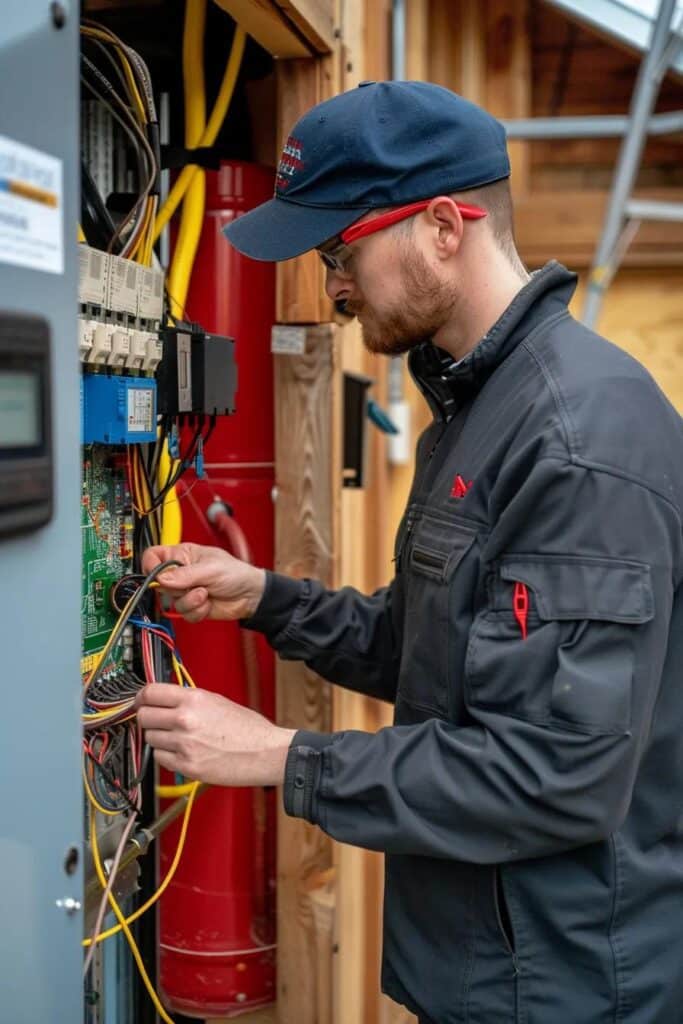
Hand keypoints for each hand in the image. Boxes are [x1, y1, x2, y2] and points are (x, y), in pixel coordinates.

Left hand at [135, 684, 295, 786]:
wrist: (265, 752)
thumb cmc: (248, 729)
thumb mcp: (217, 701)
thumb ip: (189, 699)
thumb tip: (165, 700)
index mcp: (194, 698)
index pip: (150, 693)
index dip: (141, 697)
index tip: (140, 701)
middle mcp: (186, 719)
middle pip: (144, 716)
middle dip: (148, 718)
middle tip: (157, 721)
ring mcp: (184, 744)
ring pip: (150, 738)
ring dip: (159, 738)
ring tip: (178, 738)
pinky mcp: (187, 766)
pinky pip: (161, 758)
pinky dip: (167, 755)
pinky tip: (183, 751)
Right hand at [141, 542, 265, 622]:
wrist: (251, 595)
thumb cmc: (236, 573)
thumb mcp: (210, 569)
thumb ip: (185, 574)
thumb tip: (161, 578)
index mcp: (182, 555)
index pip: (153, 556)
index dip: (151, 566)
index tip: (159, 576)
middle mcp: (180, 573)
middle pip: (159, 583)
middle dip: (178, 588)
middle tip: (193, 584)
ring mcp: (185, 590)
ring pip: (172, 602)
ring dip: (191, 601)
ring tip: (206, 594)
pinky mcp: (191, 606)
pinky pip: (183, 614)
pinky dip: (197, 611)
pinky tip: (208, 603)